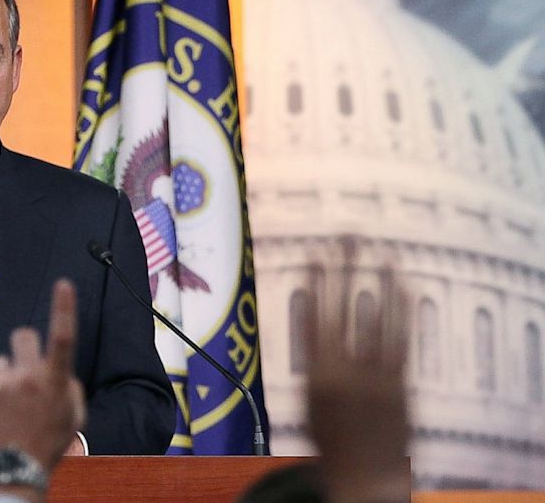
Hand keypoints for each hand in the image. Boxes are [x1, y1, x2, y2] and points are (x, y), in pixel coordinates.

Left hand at [0, 279, 86, 469]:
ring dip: (8, 375)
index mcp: (54, 380)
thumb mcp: (73, 415)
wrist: (16, 468)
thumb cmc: (50, 441)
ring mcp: (2, 384)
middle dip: (26, 344)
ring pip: (2, 362)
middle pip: (23, 335)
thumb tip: (57, 371)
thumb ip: (69, 386)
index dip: (64, 309)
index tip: (64, 284)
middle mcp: (28, 377)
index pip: (63, 337)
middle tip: (27, 364)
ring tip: (12, 405)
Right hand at [305, 236, 410, 502]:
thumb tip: (313, 314)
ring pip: (377, 320)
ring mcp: (374, 377)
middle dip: (345, 270)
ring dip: (380, 283)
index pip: (311, 317)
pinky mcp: (400, 383)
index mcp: (313, 375)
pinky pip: (402, 339)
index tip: (314, 253)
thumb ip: (311, 358)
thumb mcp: (308, 399)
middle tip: (347, 236)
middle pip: (343, 309)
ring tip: (382, 252)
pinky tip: (405, 286)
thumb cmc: (330, 437)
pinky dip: (403, 311)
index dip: (314, 283)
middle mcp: (342, 372)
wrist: (363, 477)